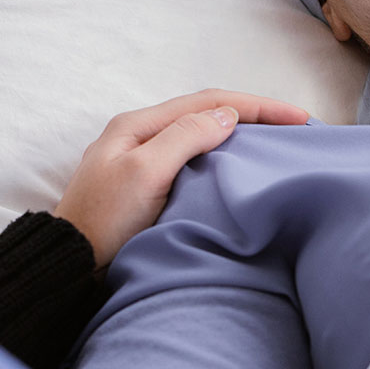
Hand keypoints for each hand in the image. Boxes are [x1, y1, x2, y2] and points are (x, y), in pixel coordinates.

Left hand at [53, 90, 307, 264]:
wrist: (71, 266)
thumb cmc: (103, 222)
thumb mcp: (145, 173)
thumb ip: (185, 138)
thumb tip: (227, 117)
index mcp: (138, 125)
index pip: (209, 102)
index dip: (257, 106)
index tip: (298, 117)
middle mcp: (140, 136)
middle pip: (207, 113)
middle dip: (254, 115)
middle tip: (296, 126)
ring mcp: (143, 162)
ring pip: (202, 137)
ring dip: (240, 135)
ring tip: (276, 143)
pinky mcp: (148, 188)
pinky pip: (194, 161)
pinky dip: (224, 159)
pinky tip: (240, 169)